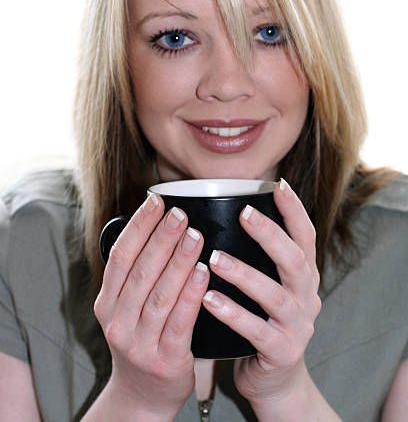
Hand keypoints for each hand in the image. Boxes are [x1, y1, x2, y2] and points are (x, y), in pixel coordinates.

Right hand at [93, 194, 209, 419]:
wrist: (142, 396)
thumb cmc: (141, 340)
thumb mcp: (127, 309)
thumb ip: (138, 275)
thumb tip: (160, 226)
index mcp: (107, 302)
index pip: (120, 256)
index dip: (138, 226)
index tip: (156, 201)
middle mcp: (117, 321)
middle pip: (141, 271)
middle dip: (161, 238)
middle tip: (180, 213)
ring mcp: (139, 343)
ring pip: (160, 294)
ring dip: (179, 261)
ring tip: (195, 235)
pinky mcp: (165, 360)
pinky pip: (180, 321)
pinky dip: (191, 294)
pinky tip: (204, 272)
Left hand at [202, 179, 320, 412]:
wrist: (274, 380)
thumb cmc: (262, 321)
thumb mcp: (268, 287)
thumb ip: (258, 258)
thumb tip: (224, 212)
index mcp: (303, 277)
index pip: (305, 236)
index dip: (294, 210)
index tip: (278, 184)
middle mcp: (306, 297)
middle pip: (295, 261)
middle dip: (271, 235)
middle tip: (245, 214)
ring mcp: (297, 326)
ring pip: (274, 295)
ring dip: (244, 274)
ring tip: (215, 259)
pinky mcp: (282, 352)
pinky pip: (256, 331)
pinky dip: (232, 313)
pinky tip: (208, 300)